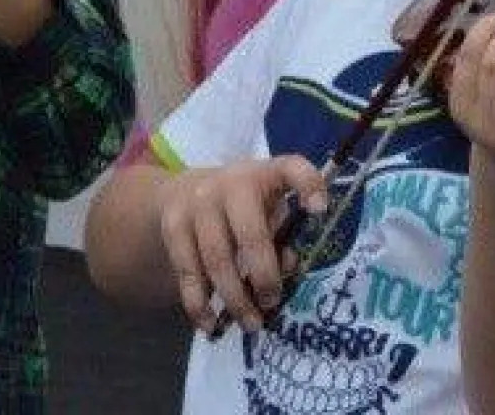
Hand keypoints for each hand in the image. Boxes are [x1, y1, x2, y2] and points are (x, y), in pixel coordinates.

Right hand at [157, 155, 328, 333]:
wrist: (185, 190)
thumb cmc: (243, 205)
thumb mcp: (268, 208)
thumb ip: (282, 235)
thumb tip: (287, 270)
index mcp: (264, 175)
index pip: (292, 169)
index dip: (309, 185)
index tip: (321, 210)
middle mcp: (230, 184)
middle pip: (251, 235)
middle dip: (265, 276)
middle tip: (272, 304)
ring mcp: (198, 205)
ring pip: (217, 260)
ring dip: (235, 298)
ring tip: (251, 324)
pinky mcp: (173, 226)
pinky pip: (187, 271)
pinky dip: (199, 303)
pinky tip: (211, 324)